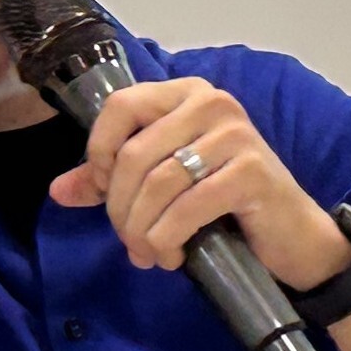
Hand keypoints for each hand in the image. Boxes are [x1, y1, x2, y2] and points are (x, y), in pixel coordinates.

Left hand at [49, 77, 350, 291]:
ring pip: (157, 183)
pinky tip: (172, 256)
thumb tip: (58, 190)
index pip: (121, 105)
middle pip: (134, 153)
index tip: (108, 190)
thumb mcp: (166, 186)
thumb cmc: (227, 205)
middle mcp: (214, 103)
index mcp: (188, 94)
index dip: (101, 152)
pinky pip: (187, 208)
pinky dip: (168, 239)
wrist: (292, 236)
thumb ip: (112, 181)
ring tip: (148, 253)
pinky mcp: (252, 172)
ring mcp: (237, 135)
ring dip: (141, 230)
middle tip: (129, 240)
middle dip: (120, 208)